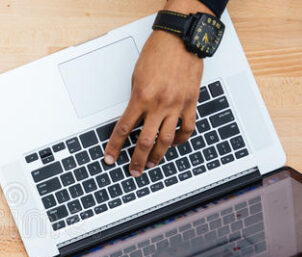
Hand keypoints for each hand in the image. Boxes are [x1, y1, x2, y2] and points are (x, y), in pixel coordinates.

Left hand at [104, 0, 212, 176]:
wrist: (181, 40)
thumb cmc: (157, 54)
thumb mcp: (137, 77)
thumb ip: (136, 99)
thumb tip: (134, 118)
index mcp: (140, 97)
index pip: (123, 129)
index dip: (115, 147)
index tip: (110, 158)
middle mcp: (159, 104)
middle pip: (145, 141)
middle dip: (137, 160)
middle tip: (133, 171)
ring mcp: (177, 105)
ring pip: (167, 140)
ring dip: (158, 155)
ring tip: (151, 163)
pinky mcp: (191, 103)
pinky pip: (187, 128)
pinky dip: (181, 139)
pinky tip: (175, 144)